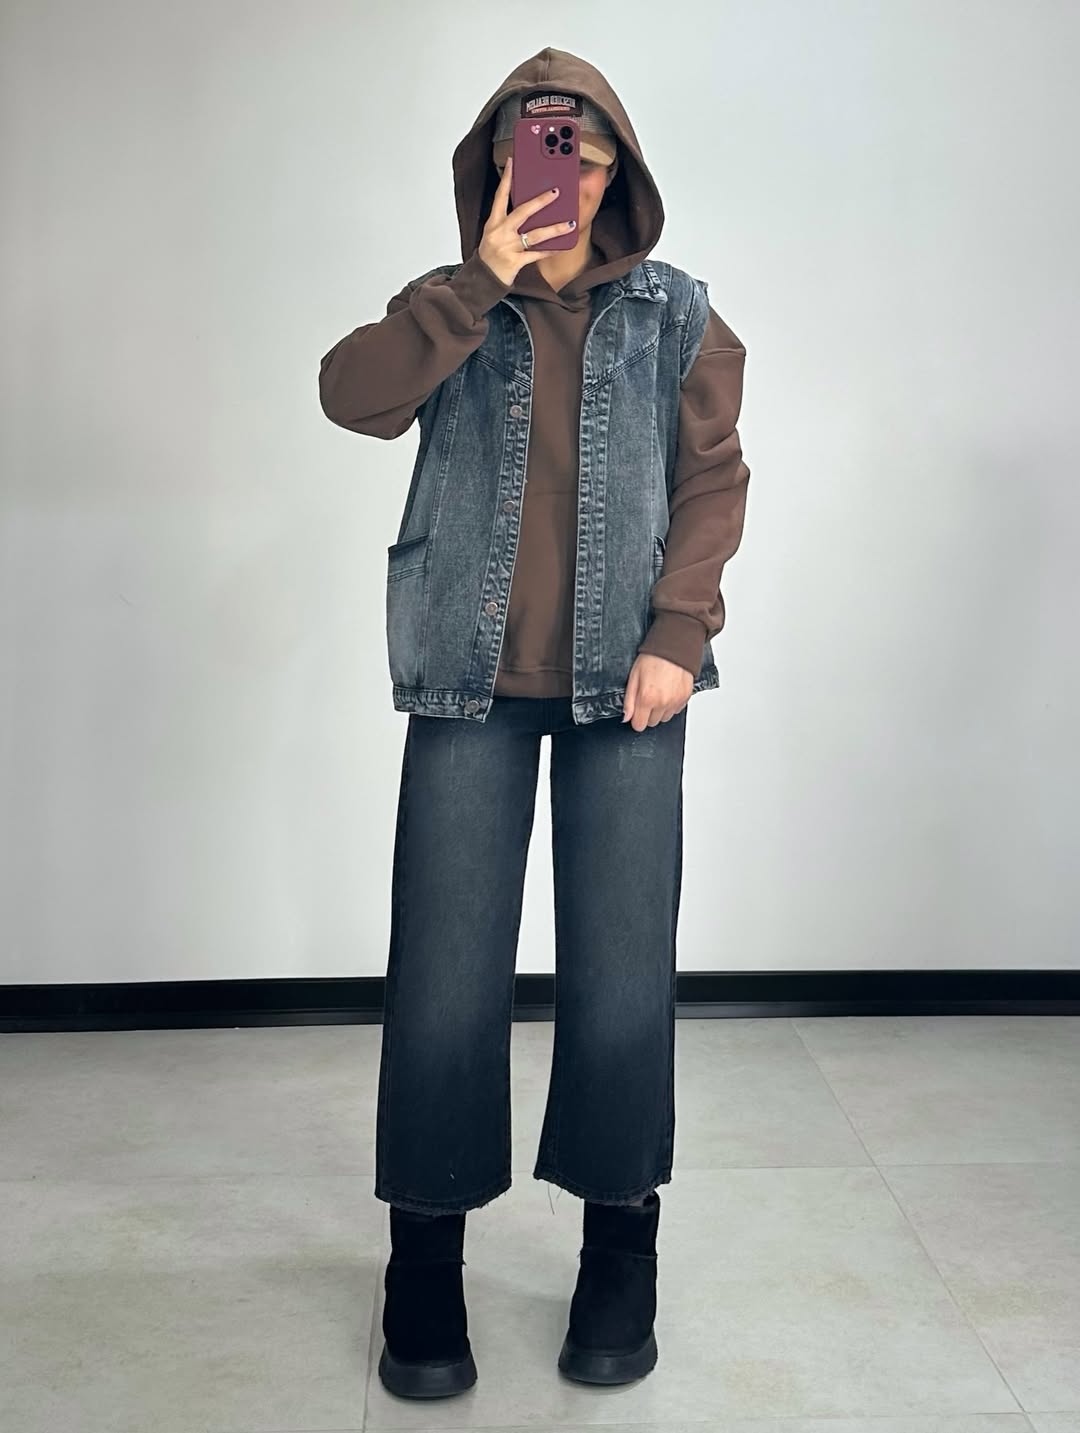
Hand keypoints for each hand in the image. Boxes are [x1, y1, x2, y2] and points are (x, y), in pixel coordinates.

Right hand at [478, 156, 577, 285]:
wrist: (481, 280)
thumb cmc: (490, 255)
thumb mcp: (494, 234)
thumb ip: (508, 221)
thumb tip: (532, 208)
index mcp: (493, 222)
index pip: (500, 196)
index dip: (507, 178)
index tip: (513, 161)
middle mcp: (500, 233)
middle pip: (522, 212)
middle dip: (540, 201)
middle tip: (556, 192)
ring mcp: (508, 247)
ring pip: (535, 235)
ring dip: (554, 229)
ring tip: (570, 223)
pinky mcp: (515, 262)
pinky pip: (536, 254)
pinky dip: (549, 250)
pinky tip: (561, 246)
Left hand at [622, 653, 693, 731]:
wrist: (674, 647)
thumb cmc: (652, 658)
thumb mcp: (633, 677)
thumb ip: (629, 700)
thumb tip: (626, 717)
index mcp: (647, 698)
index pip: (639, 726)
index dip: (636, 718)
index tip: (636, 711)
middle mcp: (662, 703)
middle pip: (652, 723)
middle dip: (647, 714)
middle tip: (647, 698)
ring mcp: (675, 701)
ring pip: (664, 718)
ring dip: (660, 710)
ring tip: (658, 694)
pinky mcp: (685, 698)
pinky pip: (676, 710)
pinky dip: (671, 705)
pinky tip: (668, 692)